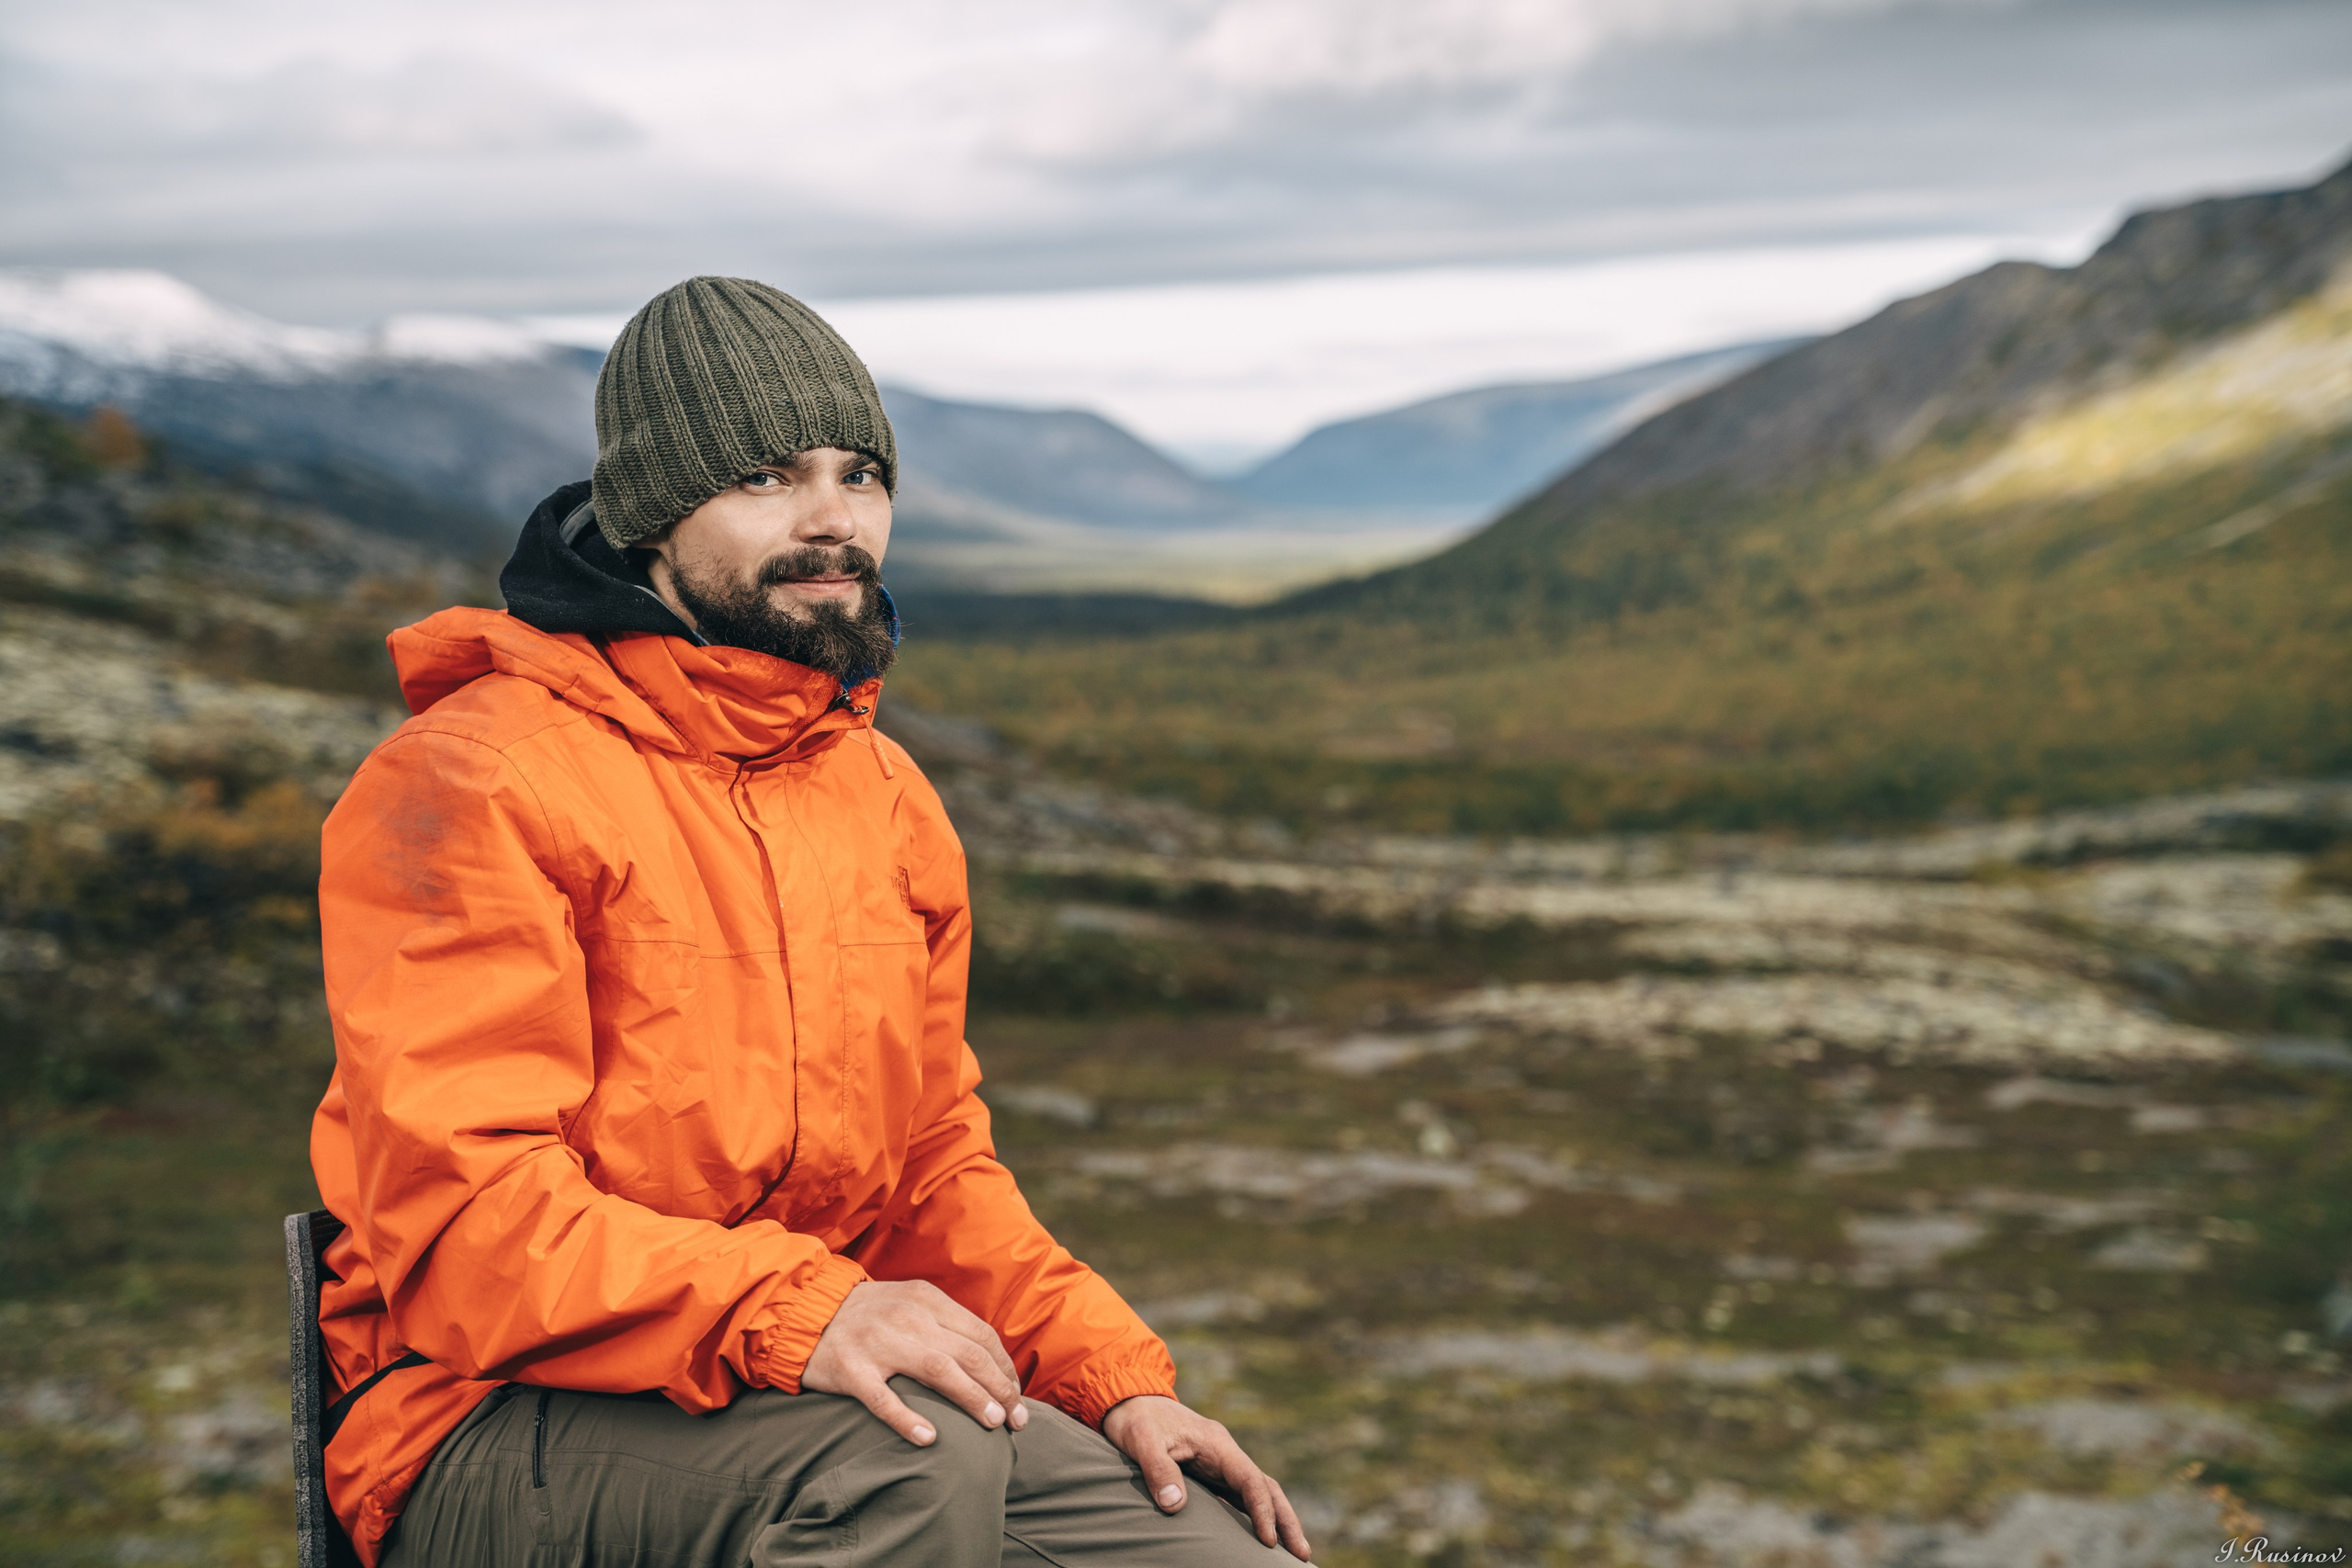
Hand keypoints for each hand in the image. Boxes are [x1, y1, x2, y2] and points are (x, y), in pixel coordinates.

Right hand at [800, 1280, 1028, 1444]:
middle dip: (1000, 1389)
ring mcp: (877, 1342)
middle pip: (968, 1354)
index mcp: (926, 1299)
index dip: (1005, 1368)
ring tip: (992, 1424)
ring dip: (971, 1398)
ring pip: (937, 1370)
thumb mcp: (910, 1303)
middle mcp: (907, 1317)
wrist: (805, 1311)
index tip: (1017, 1396)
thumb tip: (992, 1362)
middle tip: (1017, 1421)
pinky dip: (908, 1419)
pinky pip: (883, 1399)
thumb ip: (945, 1324)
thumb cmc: (868, 1315)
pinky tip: (929, 1438)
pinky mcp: (850, 1370)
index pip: (981, 1335)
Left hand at [1101, 1394, 1310, 1559]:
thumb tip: (1176, 1505)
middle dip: (1286, 1519)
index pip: (1250, 1479)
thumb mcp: (1141, 1441)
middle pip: (1266, 1487)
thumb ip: (1158, 1469)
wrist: (1129, 1400)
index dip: (1262, 1510)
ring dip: (1277, 1518)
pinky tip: (1261, 1537)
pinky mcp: (1211, 1472)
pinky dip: (1256, 1515)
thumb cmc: (1136, 1420)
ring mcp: (1220, 1463)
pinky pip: (1240, 1496)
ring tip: (1293, 1551)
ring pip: (1258, 1491)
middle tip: (1302, 1553)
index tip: (1267, 1541)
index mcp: (1217, 1443)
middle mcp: (1225, 1454)